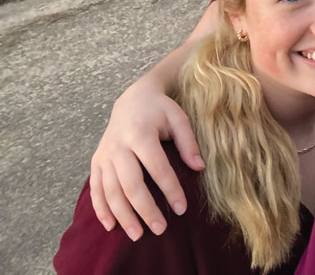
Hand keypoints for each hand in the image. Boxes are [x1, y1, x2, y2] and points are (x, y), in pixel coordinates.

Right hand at [89, 83, 203, 240]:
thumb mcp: (179, 118)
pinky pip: (96, 189)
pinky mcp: (96, 162)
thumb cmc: (160, 110)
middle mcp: (119, 146)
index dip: (170, 190)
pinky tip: (111, 226)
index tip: (182, 209)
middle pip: (131, 184)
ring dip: (123, 216)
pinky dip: (102, 209)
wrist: (132, 99)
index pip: (157, 167)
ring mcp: (104, 155)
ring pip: (111, 191)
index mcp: (141, 134)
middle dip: (145, 210)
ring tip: (137, 235)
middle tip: (160, 230)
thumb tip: (199, 168)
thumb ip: (188, 143)